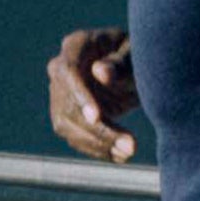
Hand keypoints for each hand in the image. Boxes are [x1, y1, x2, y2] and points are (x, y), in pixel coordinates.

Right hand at [49, 26, 140, 162]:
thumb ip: (120, 64)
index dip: (79, 95)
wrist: (137, 69)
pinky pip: (74, 137)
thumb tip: (101, 73)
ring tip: (128, 151)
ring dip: (97, 143)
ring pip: (67, 125)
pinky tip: (120, 155)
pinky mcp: (67, 115)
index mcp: (77, 45)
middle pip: (67, 104)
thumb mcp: (136, 56)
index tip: (96, 118)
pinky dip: (97, 149)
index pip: (67, 71)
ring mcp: (61, 93)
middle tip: (130, 145)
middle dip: (96, 129)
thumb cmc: (138, 55)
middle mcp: (61, 69)